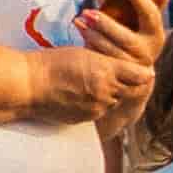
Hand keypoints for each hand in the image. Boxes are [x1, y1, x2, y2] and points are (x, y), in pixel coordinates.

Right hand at [26, 9, 159, 127]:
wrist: (28, 85)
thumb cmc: (53, 63)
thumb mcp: (85, 53)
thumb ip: (112, 62)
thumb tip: (140, 71)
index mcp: (106, 70)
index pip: (140, 76)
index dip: (143, 74)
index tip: (144, 72)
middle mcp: (106, 91)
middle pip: (131, 91)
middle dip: (128, 85)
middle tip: (121, 77)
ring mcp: (96, 108)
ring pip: (114, 101)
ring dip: (110, 94)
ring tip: (93, 83)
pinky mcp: (86, 118)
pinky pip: (100, 111)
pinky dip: (96, 104)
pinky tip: (82, 93)